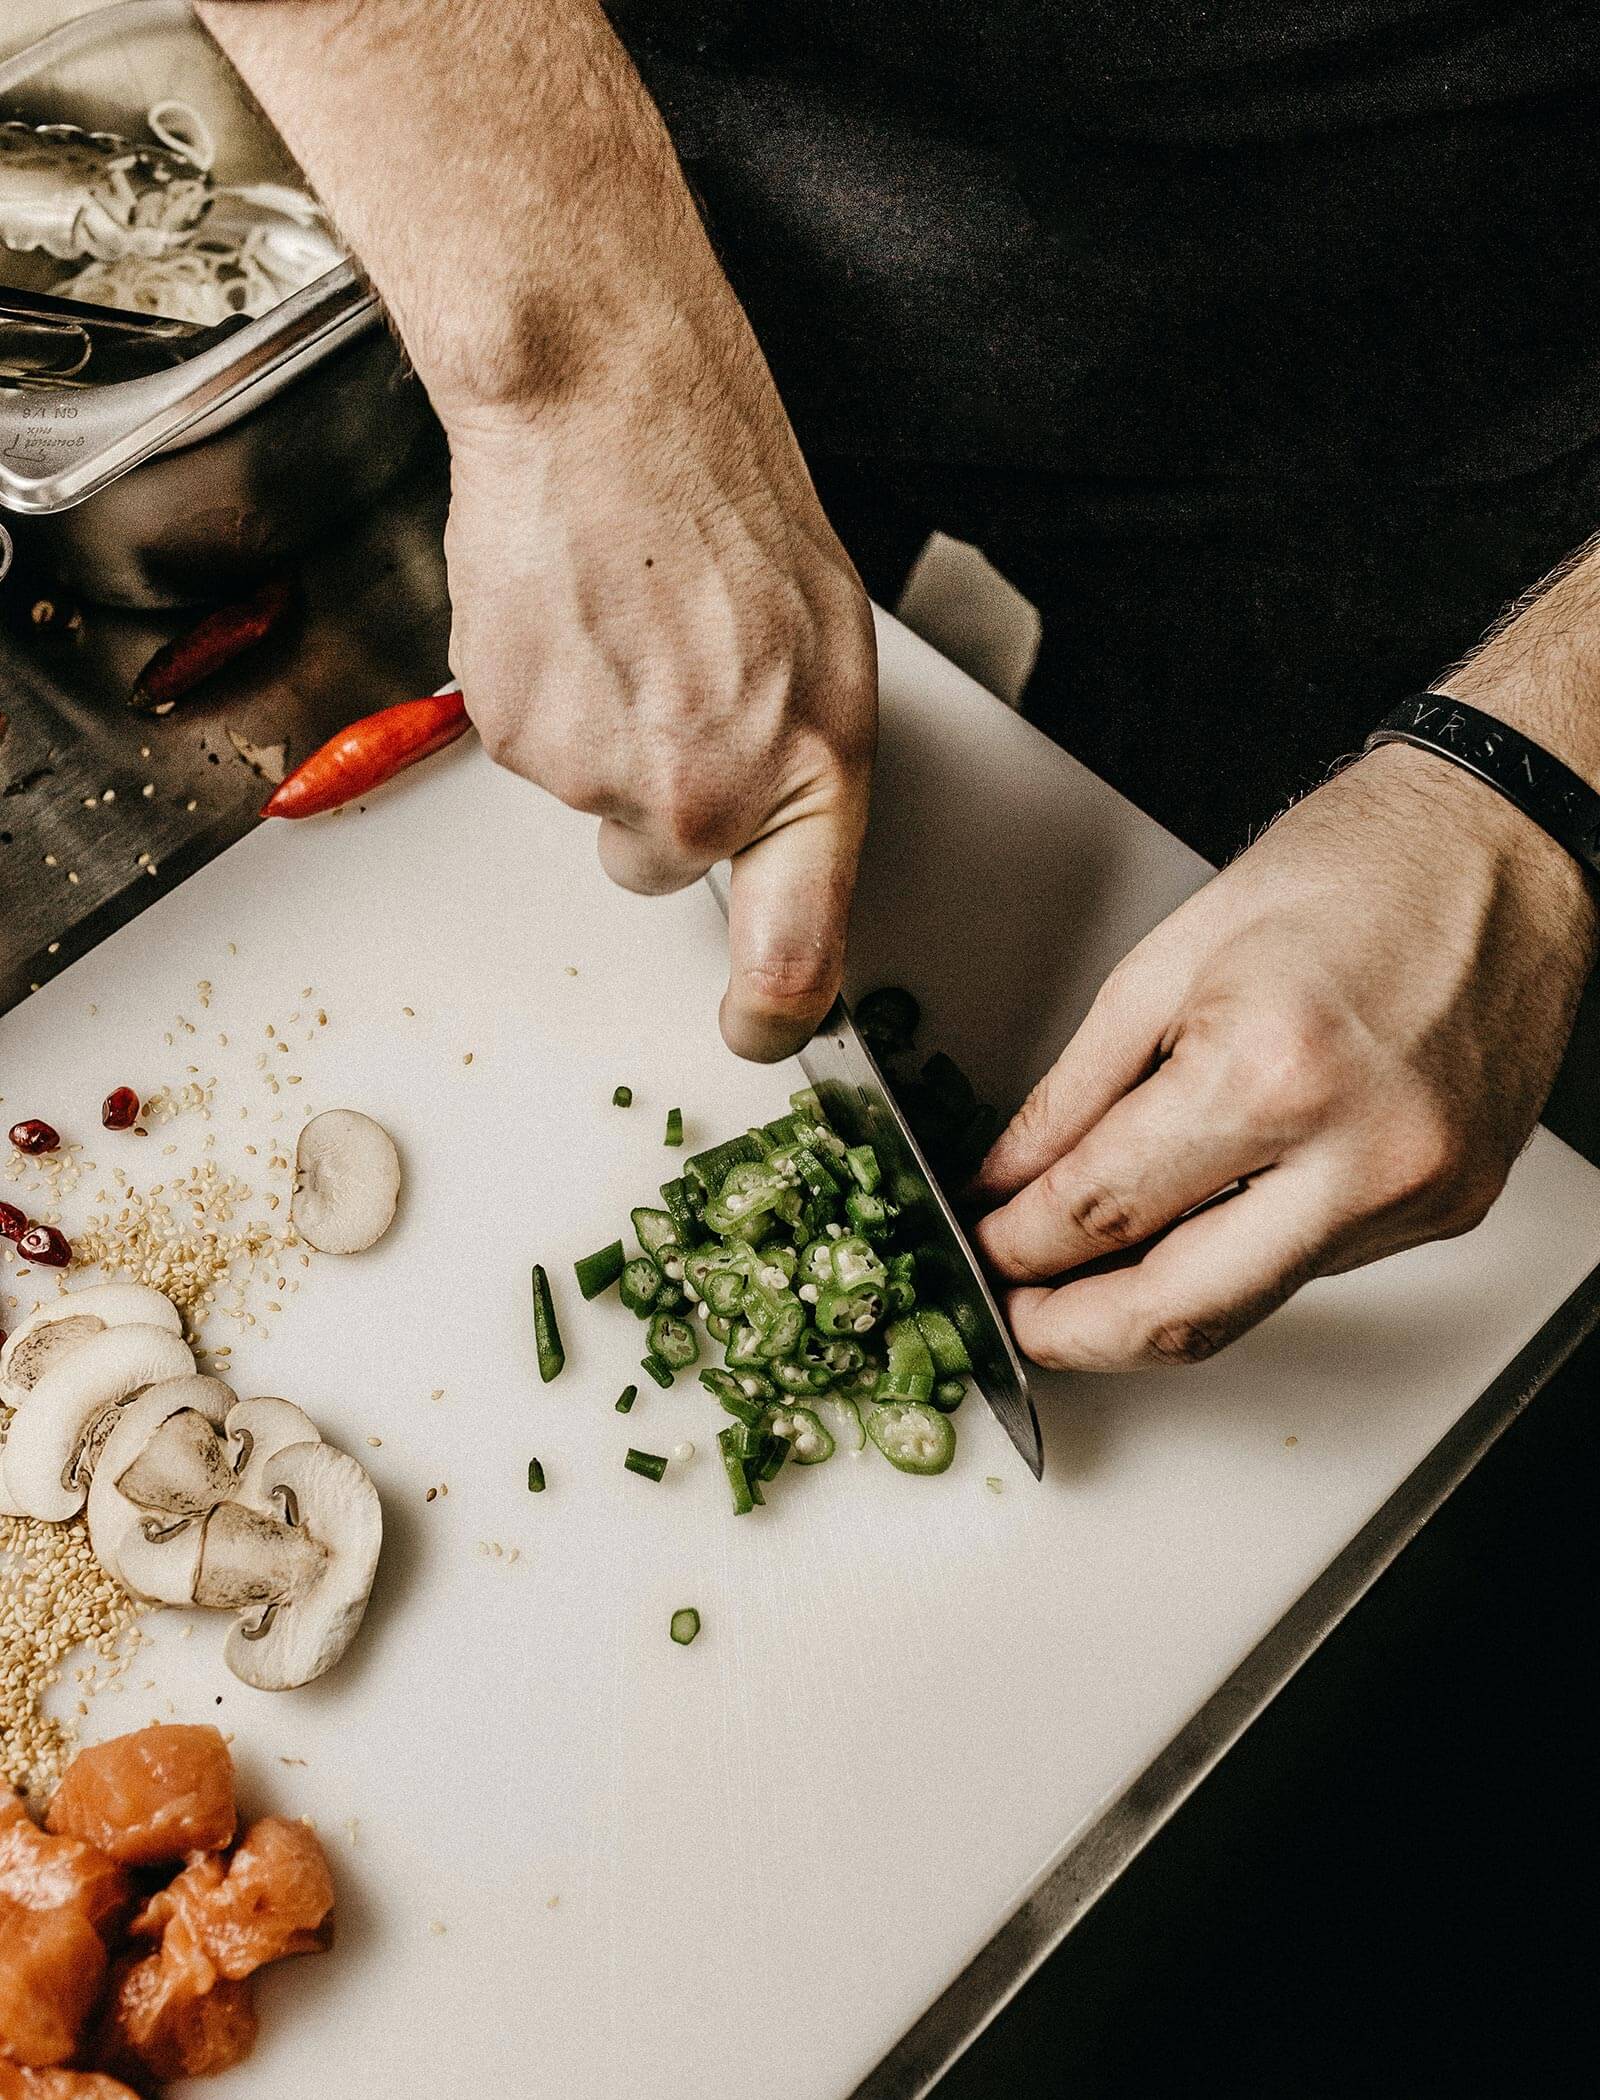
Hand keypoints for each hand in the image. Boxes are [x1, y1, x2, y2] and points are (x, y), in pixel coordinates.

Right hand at [441, 279, 875, 1062]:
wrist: (604, 405)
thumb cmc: (725, 500)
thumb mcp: (825, 649)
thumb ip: (802, 772)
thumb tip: (779, 856)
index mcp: (807, 774)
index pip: (796, 962)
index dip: (771, 1018)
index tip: (756, 1028)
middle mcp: (702, 797)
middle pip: (663, 869)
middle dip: (663, 802)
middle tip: (674, 686)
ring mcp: (596, 774)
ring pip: (594, 803)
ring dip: (605, 737)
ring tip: (627, 625)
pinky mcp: (511, 736)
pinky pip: (533, 750)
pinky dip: (547, 698)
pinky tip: (575, 619)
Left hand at [974, 743, 1597, 1369]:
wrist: (1501, 842)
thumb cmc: (1352, 867)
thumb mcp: (1167, 960)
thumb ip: (1073, 1092)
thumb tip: (1007, 1180)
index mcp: (1271, 1071)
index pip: (1104, 1211)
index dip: (1017, 1247)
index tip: (982, 1249)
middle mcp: (1359, 1153)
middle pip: (1180, 1313)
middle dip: (1074, 1333)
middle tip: (1015, 1314)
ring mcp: (1416, 1193)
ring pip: (1248, 1307)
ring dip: (1151, 1305)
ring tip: (1083, 1274)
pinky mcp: (1451, 1207)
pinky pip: (1311, 1267)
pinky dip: (1235, 1258)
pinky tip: (1193, 1223)